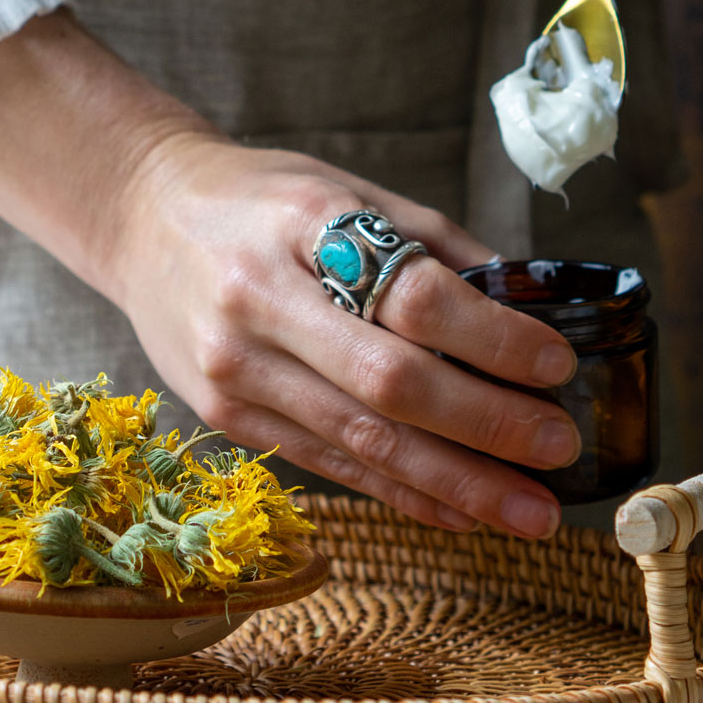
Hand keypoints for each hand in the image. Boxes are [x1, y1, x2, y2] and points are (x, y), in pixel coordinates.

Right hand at [0, 12, 577, 538]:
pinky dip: (402, 493)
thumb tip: (529, 308)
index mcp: (301, 226)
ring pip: (362, 443)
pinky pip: (329, 465)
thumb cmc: (262, 199)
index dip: (491, 338)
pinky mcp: (226, 417)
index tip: (557, 364)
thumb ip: (433, 245)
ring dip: (456, 485)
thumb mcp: (346, 189)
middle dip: (487, 427)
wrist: (142, 217)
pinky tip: (460, 512)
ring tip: (530, 512)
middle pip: (389, 385)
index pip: (409, 295)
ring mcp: (235, 369)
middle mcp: (259, 303)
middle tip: (559, 450)